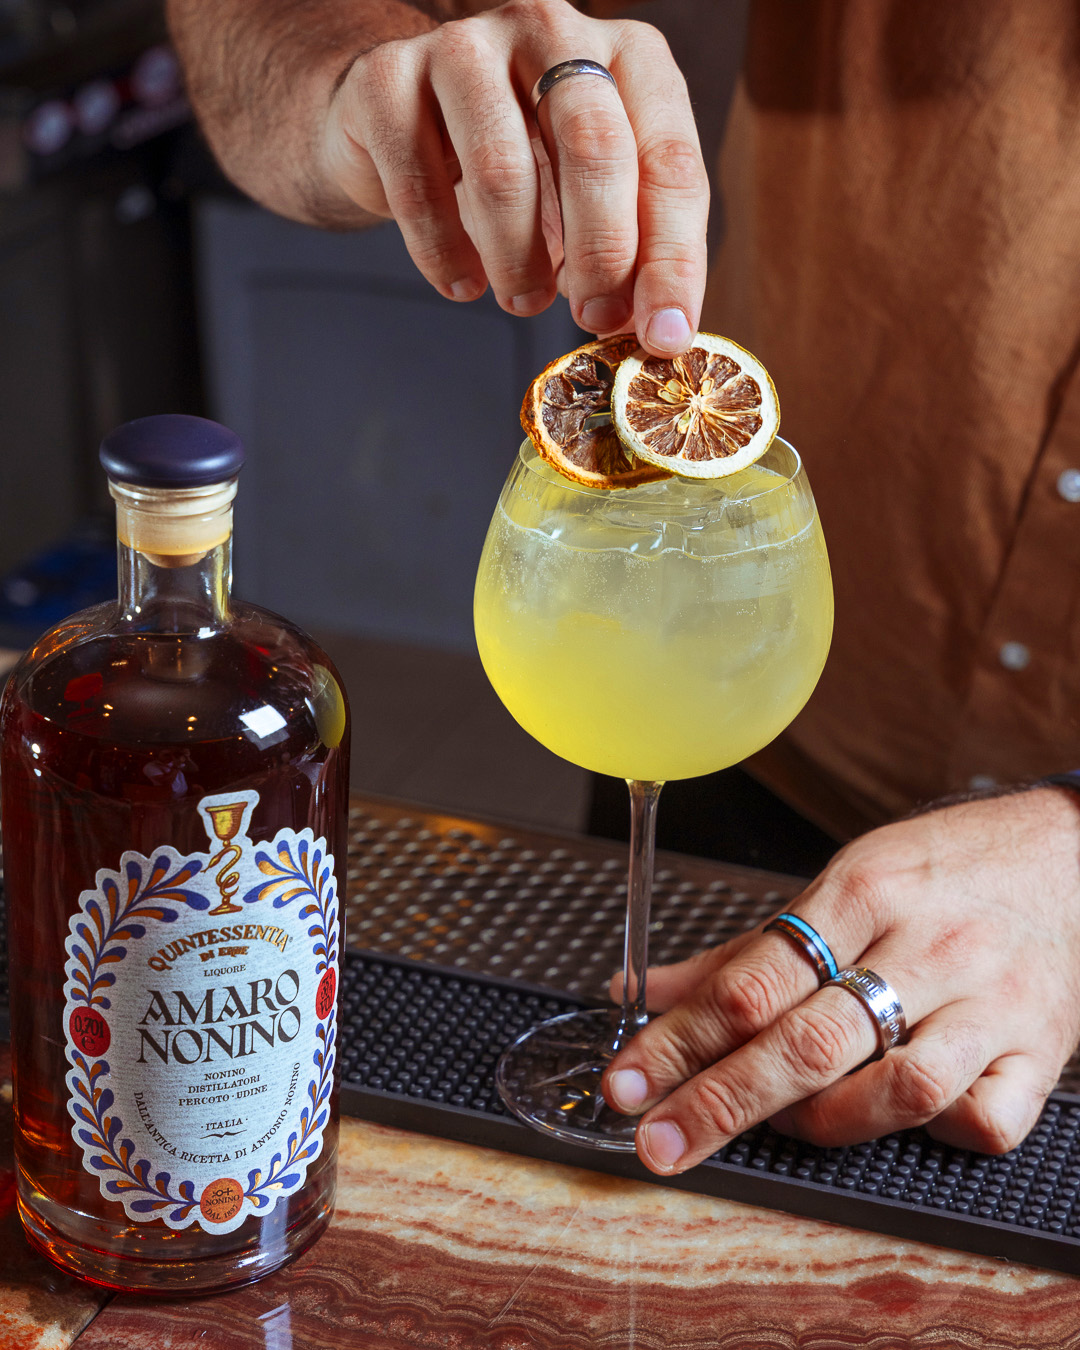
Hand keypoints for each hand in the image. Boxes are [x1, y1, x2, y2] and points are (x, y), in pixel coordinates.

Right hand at [323, 0, 709, 354]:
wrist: (400, 118)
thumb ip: (634, 248)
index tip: (664, 334)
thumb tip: (662, 327)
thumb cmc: (520, 161)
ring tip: (524, 300)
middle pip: (595, 148)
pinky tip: (463, 283)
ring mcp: (464, 47)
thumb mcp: (592, 197)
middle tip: (594, 317)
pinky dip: (446, 254)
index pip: (669, 161)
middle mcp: (551, 30)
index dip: (672, 259)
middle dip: (602, 254)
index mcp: (627, 55)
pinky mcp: (388, 80)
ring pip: (503, 171)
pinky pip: (421, 186)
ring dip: (519, 262)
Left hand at [602, 788, 1079, 1173]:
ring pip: (899, 1089)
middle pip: (811, 1041)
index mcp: (861, 893)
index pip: (753, 979)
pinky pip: (985, 1118)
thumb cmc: (940, 869)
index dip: (680, 1038)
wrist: (1066, 853)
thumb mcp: (839, 882)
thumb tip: (647, 992)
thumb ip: (744, 952)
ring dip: (825, 1121)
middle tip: (659, 1140)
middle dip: (721, 1101)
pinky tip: (900, 1115)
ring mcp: (990, 1003)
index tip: (627, 1080)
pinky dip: (936, 1131)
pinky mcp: (1041, 1050)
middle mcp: (925, 947)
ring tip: (782, 1122)